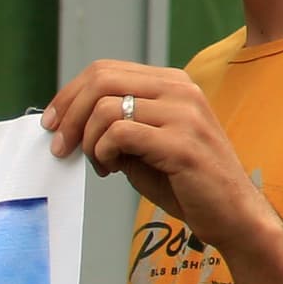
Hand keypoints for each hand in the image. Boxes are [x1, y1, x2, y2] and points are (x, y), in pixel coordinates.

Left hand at [43, 61, 265, 251]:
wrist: (230, 213)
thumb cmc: (183, 180)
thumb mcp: (144, 143)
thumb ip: (116, 123)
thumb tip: (67, 120)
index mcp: (171, 83)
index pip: (106, 70)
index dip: (69, 95)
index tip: (52, 123)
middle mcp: (180, 90)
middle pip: (101, 81)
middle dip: (70, 115)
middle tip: (61, 147)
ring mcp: (184, 114)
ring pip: (106, 109)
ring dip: (89, 141)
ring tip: (100, 164)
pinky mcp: (181, 143)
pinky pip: (120, 134)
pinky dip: (103, 153)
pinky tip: (112, 170)